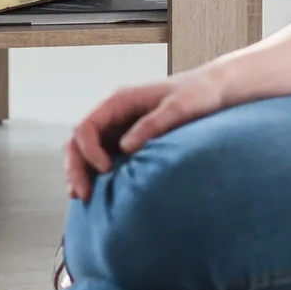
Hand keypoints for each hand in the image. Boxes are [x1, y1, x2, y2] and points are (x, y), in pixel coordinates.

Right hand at [64, 68, 232, 200]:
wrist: (214, 92)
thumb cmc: (198, 94)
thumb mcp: (179, 107)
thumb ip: (152, 125)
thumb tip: (125, 148)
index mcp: (119, 102)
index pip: (86, 126)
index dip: (89, 150)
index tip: (106, 170)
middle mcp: (113, 115)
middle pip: (78, 141)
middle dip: (75, 167)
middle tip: (81, 194)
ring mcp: (118, 129)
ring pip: (85, 151)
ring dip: (80, 173)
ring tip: (82, 197)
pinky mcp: (128, 142)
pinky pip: (103, 157)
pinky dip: (95, 174)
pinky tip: (98, 192)